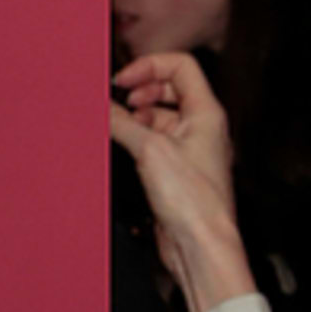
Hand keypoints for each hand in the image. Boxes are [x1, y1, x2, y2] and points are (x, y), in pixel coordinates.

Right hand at [111, 54, 251, 311]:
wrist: (201, 245)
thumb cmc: (194, 202)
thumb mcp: (151, 150)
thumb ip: (123, 123)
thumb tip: (104, 107)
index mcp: (206, 112)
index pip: (181, 66)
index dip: (149, 66)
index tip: (123, 80)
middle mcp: (202, 127)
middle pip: (170, 88)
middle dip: (141, 90)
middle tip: (119, 101)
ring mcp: (190, 149)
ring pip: (160, 117)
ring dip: (137, 117)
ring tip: (117, 126)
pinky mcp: (177, 171)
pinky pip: (155, 142)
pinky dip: (138, 139)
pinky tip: (123, 147)